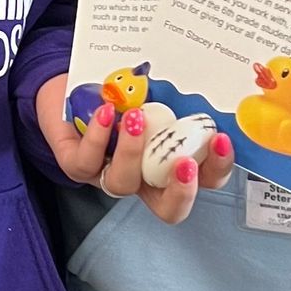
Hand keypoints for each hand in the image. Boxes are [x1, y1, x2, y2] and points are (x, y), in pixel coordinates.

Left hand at [34, 75, 235, 226]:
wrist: (71, 82)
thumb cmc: (121, 91)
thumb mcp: (156, 92)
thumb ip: (180, 99)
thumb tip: (211, 86)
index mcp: (168, 163)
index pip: (204, 180)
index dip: (217, 168)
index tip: (220, 139)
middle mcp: (141, 178)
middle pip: (168, 209)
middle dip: (182, 192)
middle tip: (185, 162)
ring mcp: (107, 175)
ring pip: (124, 184)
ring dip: (133, 153)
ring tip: (136, 118)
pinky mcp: (75, 166)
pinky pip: (88, 162)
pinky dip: (100, 136)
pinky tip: (107, 112)